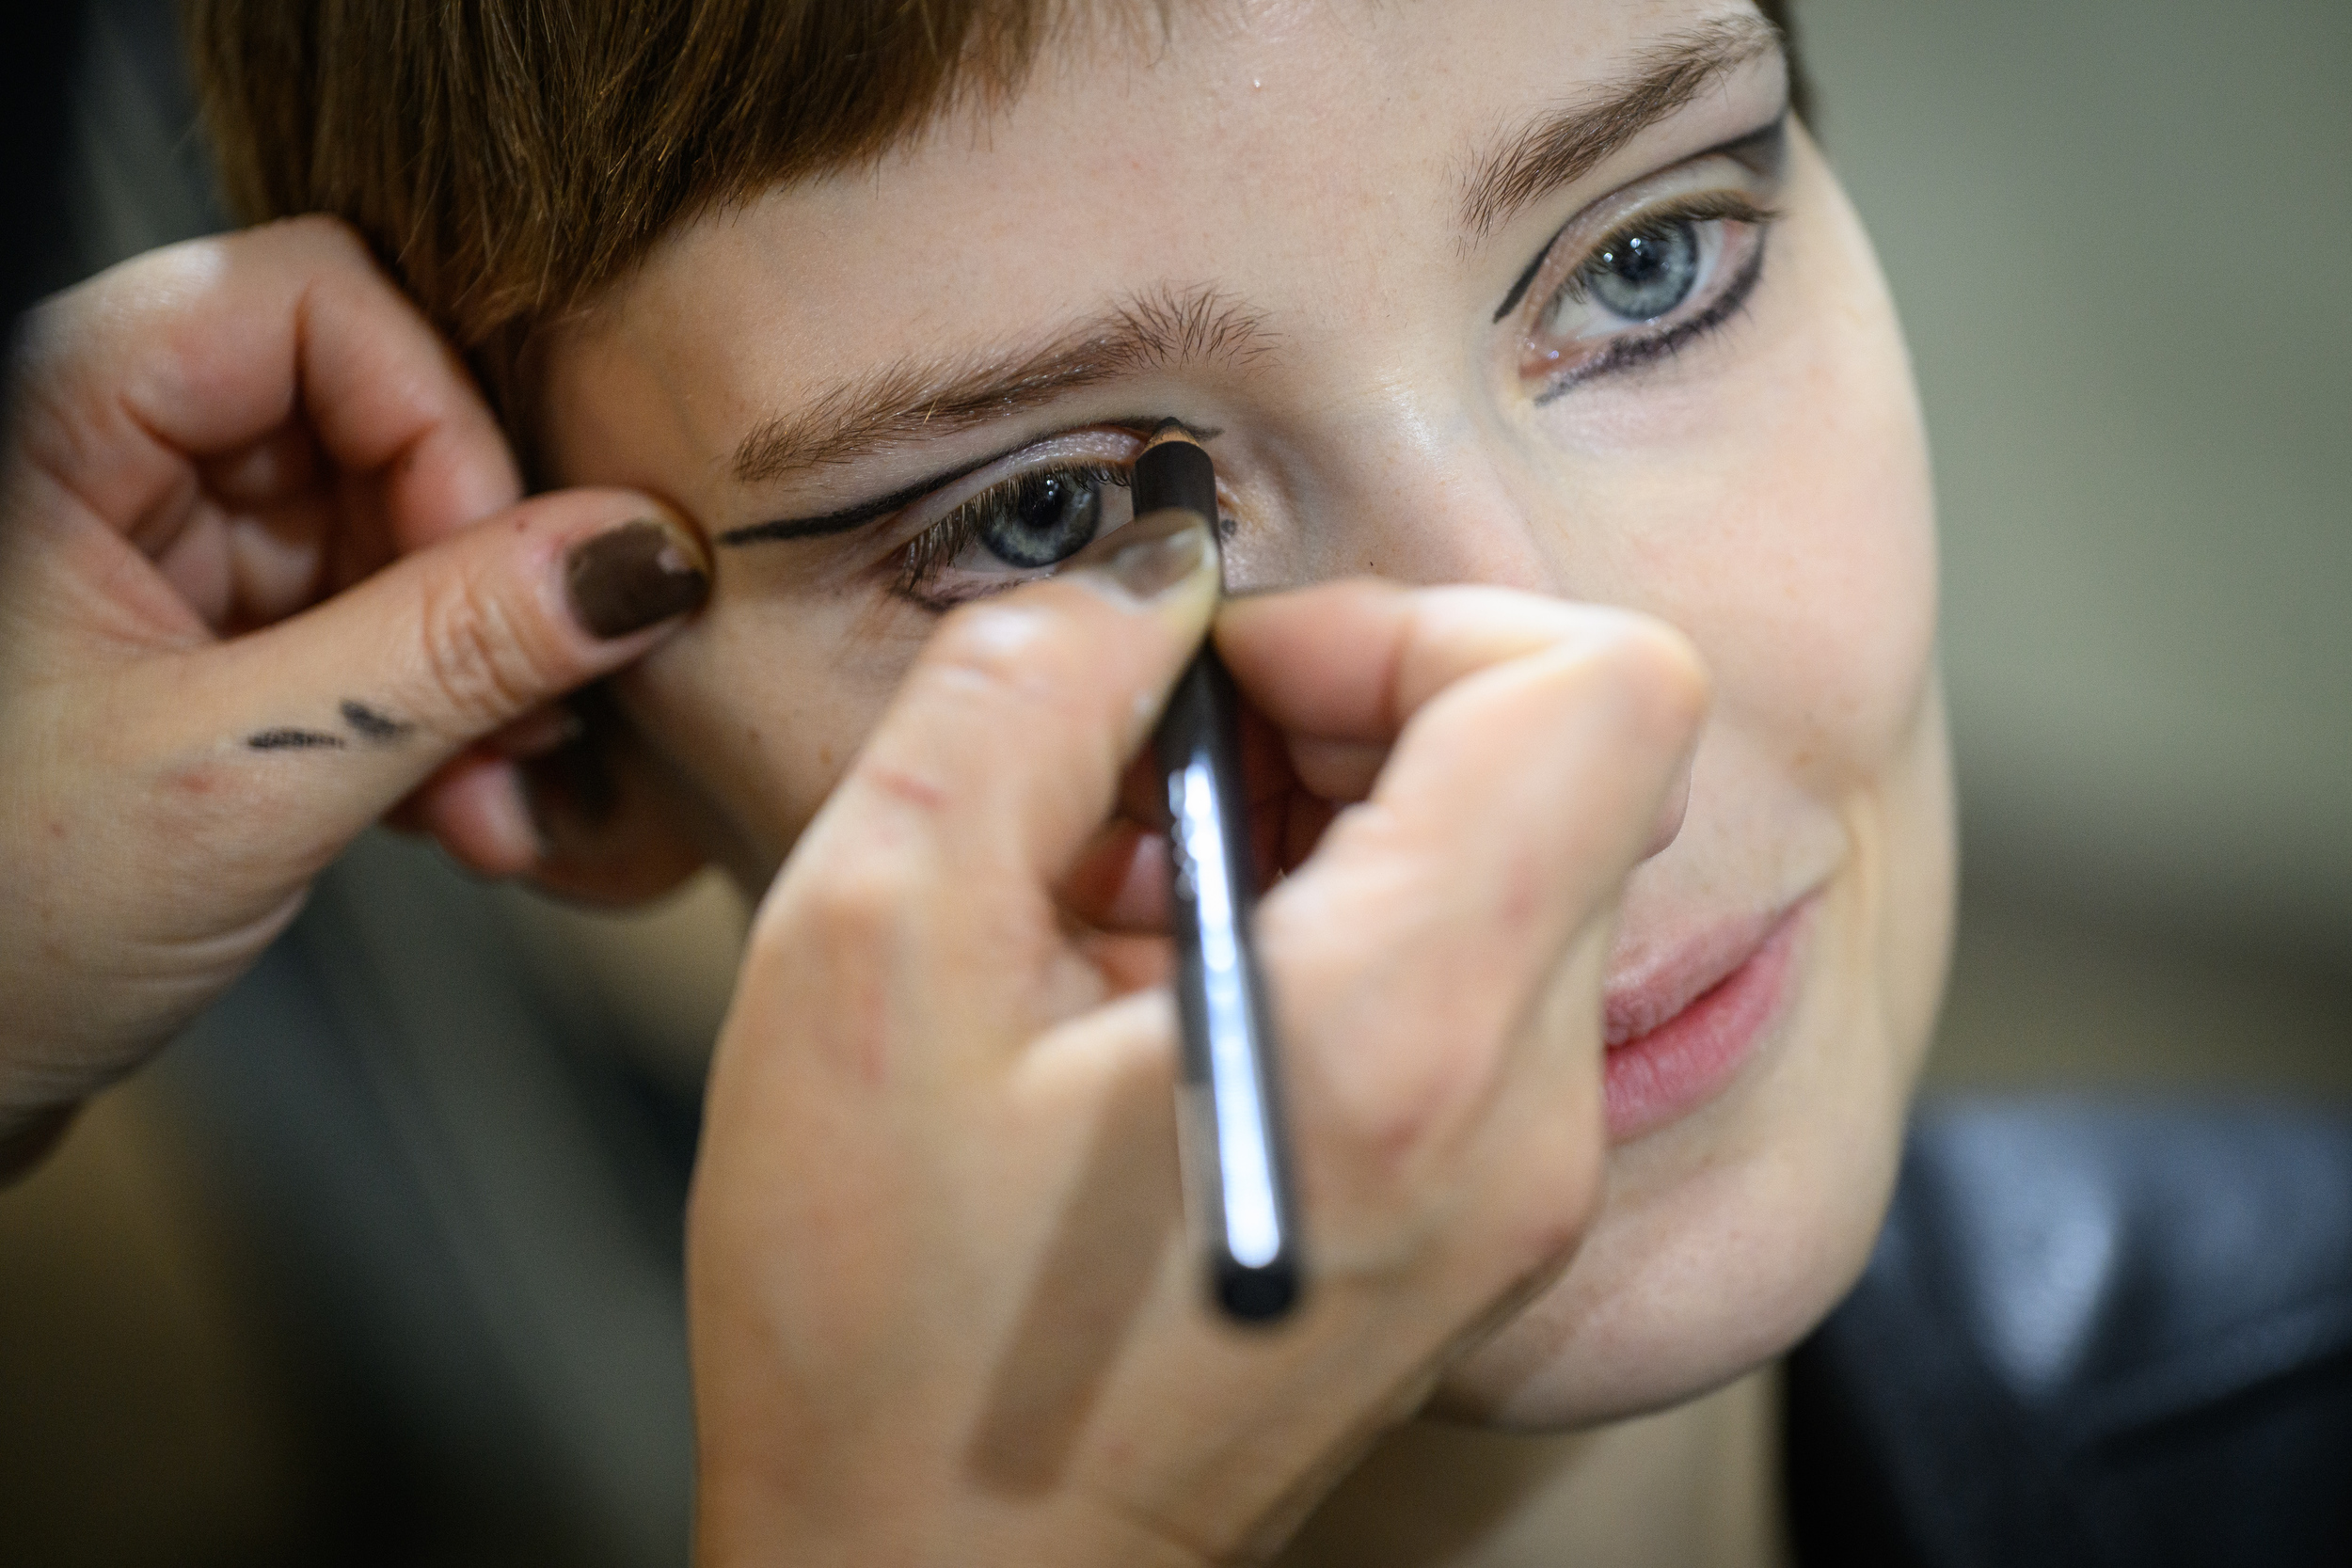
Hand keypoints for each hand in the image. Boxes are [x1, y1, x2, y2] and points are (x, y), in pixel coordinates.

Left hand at [0, 217, 708, 1164]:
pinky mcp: (198, 643)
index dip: (443, 426)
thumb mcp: (244, 778)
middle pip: (376, 418)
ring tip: (496, 799)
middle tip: (535, 715)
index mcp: (55, 417)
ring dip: (476, 674)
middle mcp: (104, 459)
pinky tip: (460, 816)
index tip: (513, 578)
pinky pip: (370, 629)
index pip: (317, 302)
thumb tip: (643, 556)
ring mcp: (157, 554)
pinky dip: (434, 721)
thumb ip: (453, 651)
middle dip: (481, 580)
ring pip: (395, 533)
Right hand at [687, 509, 1706, 1565]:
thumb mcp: (866, 959)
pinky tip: (1157, 998)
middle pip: (1558, 763)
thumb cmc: (888, 1339)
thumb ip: (1012, 698)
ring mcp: (1525, 1181)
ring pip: (1511, 861)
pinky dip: (1331, 926)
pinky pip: (1471, 978)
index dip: (1404, 624)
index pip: (1599, 688)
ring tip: (1115, 919)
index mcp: (1406, 1041)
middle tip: (1129, 806)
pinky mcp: (1486, 1214)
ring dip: (1319, 824)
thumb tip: (1148, 576)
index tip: (1222, 686)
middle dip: (1337, 720)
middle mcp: (1525, 1118)